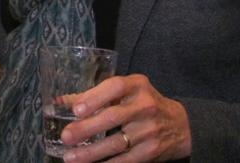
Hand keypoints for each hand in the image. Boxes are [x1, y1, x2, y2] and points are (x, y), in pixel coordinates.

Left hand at [58, 74, 191, 161]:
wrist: (180, 125)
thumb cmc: (143, 103)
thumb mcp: (126, 92)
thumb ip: (95, 95)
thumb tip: (59, 102)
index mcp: (137, 85)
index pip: (115, 88)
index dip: (95, 97)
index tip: (76, 109)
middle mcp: (145, 106)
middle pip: (113, 118)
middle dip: (87, 128)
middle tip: (66, 136)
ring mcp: (149, 130)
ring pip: (116, 144)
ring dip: (91, 153)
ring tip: (70, 157)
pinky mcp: (150, 152)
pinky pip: (125, 161)